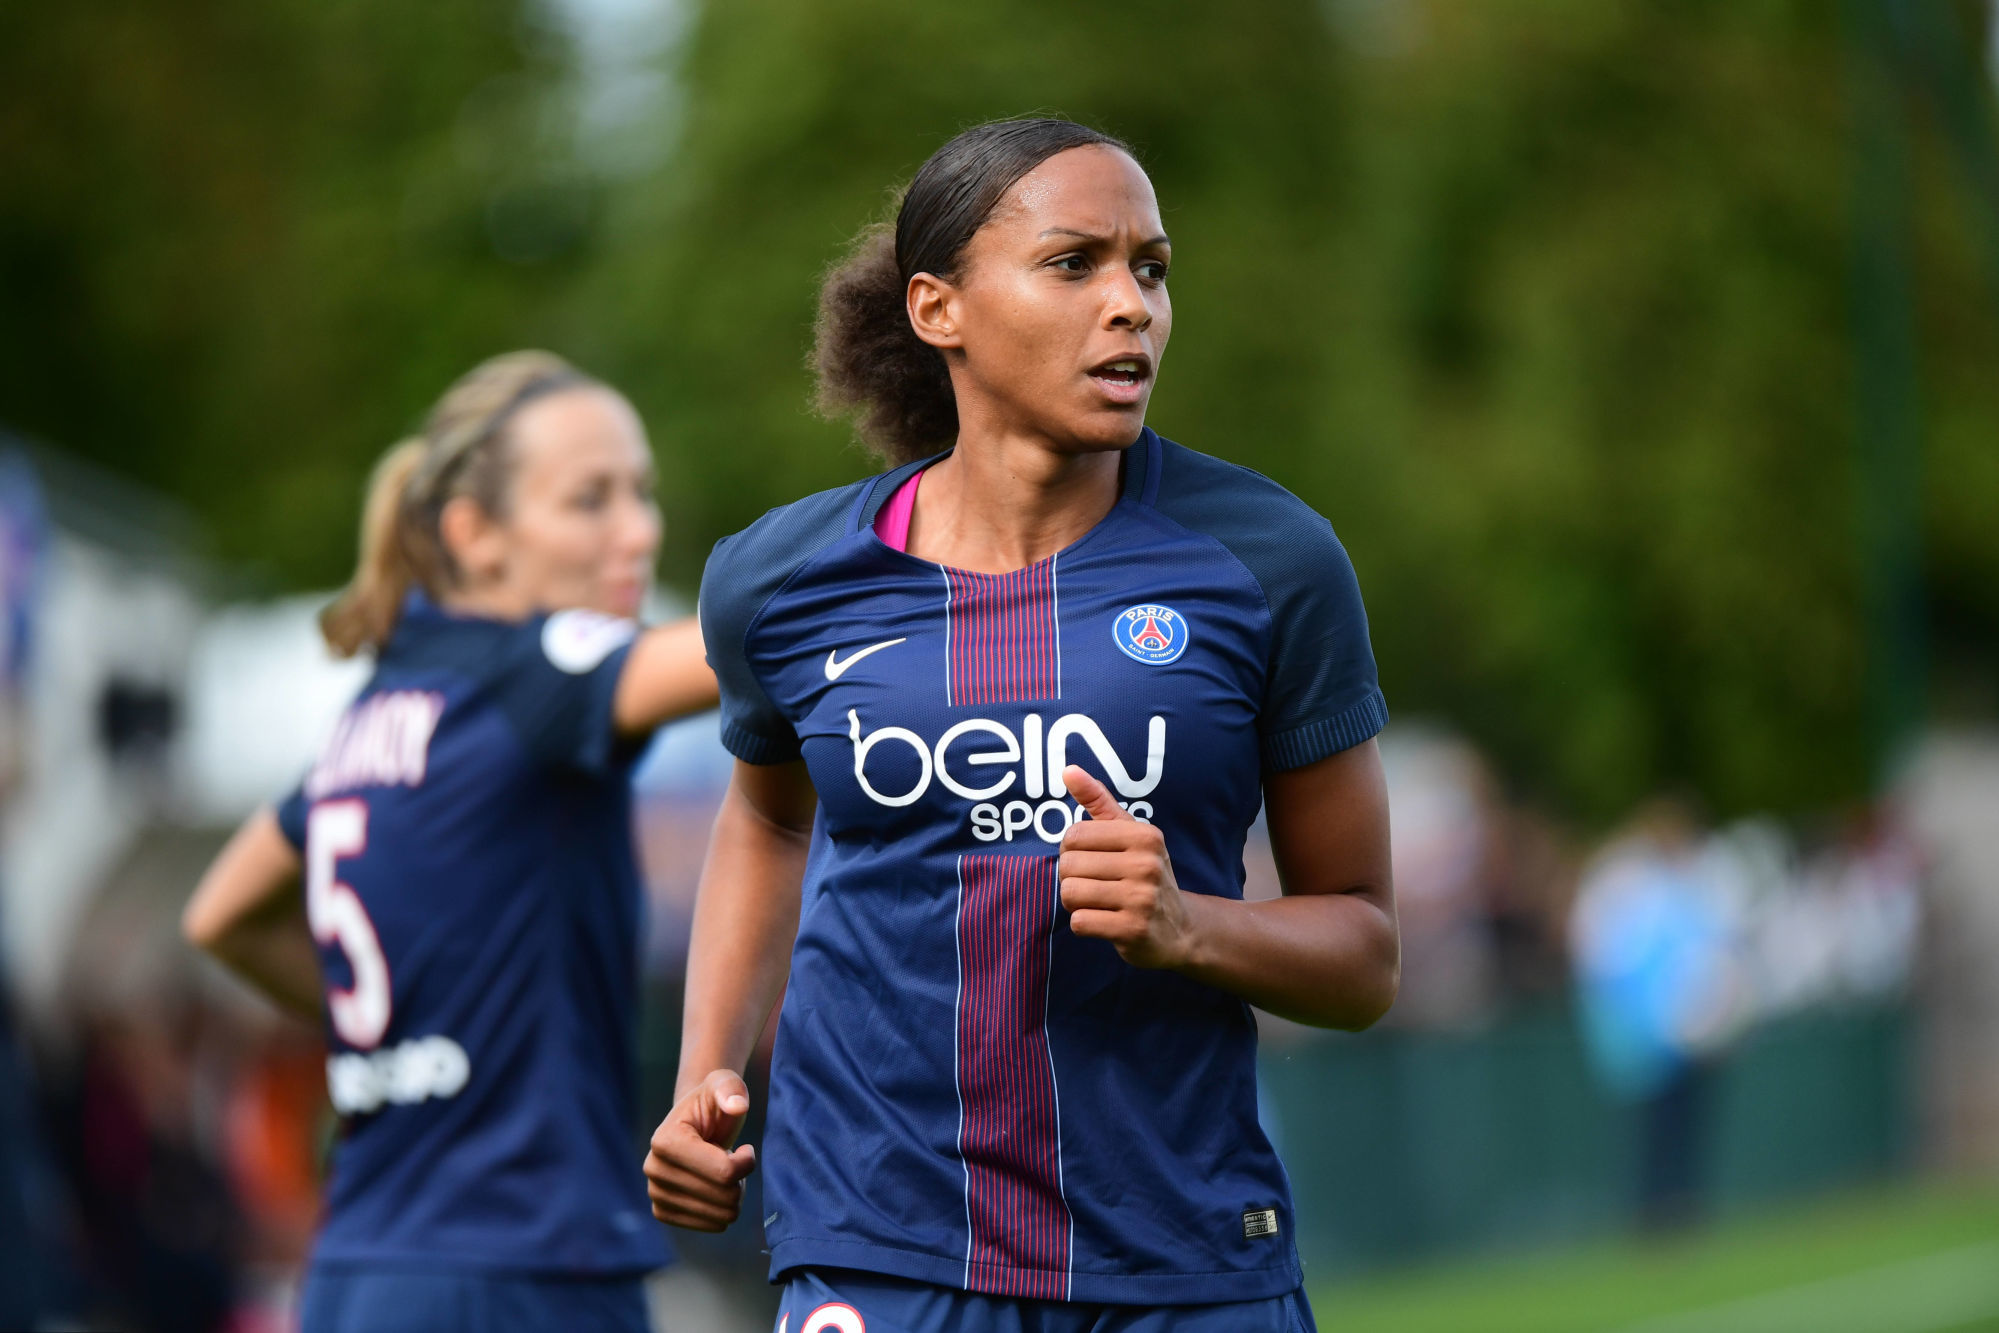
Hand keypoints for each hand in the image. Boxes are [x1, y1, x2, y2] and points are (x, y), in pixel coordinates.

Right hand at [643, 1069, 756, 1231]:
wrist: (696, 1125)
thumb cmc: (713, 1103)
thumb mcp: (724, 1084)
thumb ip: (731, 1089)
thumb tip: (737, 1105)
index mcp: (665, 1141)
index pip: (724, 1172)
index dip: (747, 1162)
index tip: (747, 1148)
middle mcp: (653, 1170)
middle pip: (724, 1196)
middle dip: (741, 1180)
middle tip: (732, 1160)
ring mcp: (655, 1194)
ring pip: (722, 1216)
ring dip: (734, 1196)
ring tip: (723, 1173)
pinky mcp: (663, 1213)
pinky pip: (714, 1227)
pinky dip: (724, 1210)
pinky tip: (716, 1188)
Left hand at [1058, 765, 1198, 970]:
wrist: (1181, 929)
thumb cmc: (1145, 874)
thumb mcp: (1130, 834)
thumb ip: (1098, 801)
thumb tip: (1068, 770)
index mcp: (1144, 836)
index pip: (1074, 834)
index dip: (1072, 850)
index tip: (1093, 860)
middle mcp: (1147, 864)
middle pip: (1069, 865)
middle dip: (1072, 878)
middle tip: (1095, 885)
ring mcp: (1142, 899)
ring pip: (1071, 893)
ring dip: (1075, 902)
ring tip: (1098, 903)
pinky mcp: (1133, 930)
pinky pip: (1080, 922)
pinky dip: (1084, 924)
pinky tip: (1105, 922)